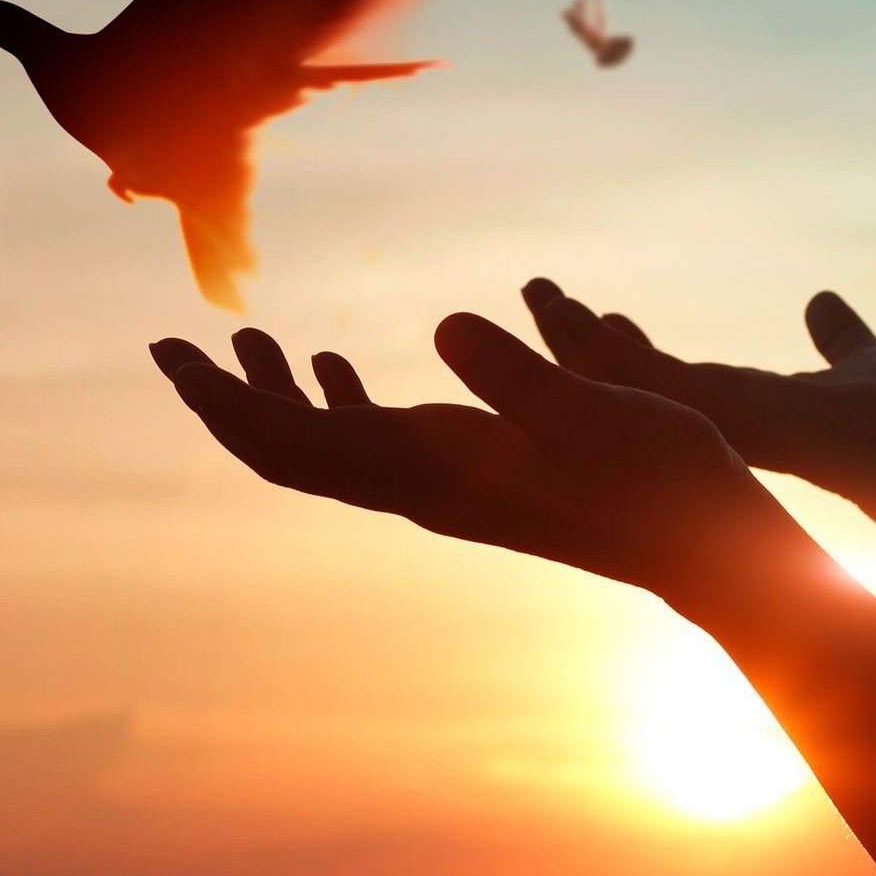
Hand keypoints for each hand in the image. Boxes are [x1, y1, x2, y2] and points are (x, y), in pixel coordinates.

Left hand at [149, 315, 814, 592]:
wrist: (708, 550)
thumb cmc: (663, 479)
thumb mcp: (598, 411)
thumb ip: (520, 374)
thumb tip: (444, 326)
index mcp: (432, 470)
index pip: (294, 442)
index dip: (224, 401)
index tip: (168, 355)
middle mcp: (421, 485)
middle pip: (288, 451)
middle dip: (224, 401)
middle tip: (167, 348)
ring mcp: (444, 484)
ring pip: (327, 446)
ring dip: (273, 397)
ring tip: (237, 340)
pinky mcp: (473, 476)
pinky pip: (375, 440)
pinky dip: (336, 400)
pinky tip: (332, 366)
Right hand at [519, 280, 875, 519]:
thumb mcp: (868, 365)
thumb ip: (840, 339)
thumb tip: (823, 301)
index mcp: (746, 410)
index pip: (669, 375)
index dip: (625, 346)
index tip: (592, 309)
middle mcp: (725, 426)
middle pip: (634, 379)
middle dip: (581, 339)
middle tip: (538, 289)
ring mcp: (727, 427)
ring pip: (637, 382)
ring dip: (585, 342)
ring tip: (543, 298)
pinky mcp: (734, 420)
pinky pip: (663, 386)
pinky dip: (621, 358)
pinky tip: (589, 323)